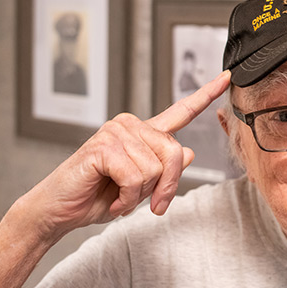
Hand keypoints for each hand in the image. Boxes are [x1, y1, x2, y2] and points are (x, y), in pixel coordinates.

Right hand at [19, 71, 231, 242]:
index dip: (206, 95)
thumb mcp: (141, 187)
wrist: (59, 211)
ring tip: (119, 197)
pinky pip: (135, 178)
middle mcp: (131, 126)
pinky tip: (112, 199)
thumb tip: (191, 152)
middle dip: (165, 187)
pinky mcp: (103, 147)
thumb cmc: (97, 197)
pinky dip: (127, 199)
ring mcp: (116, 133)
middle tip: (149, 204)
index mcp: (143, 133)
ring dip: (139, 195)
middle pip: (175, 153)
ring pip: (155, 169)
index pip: (181, 110)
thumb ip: (164, 169)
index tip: (227, 76)